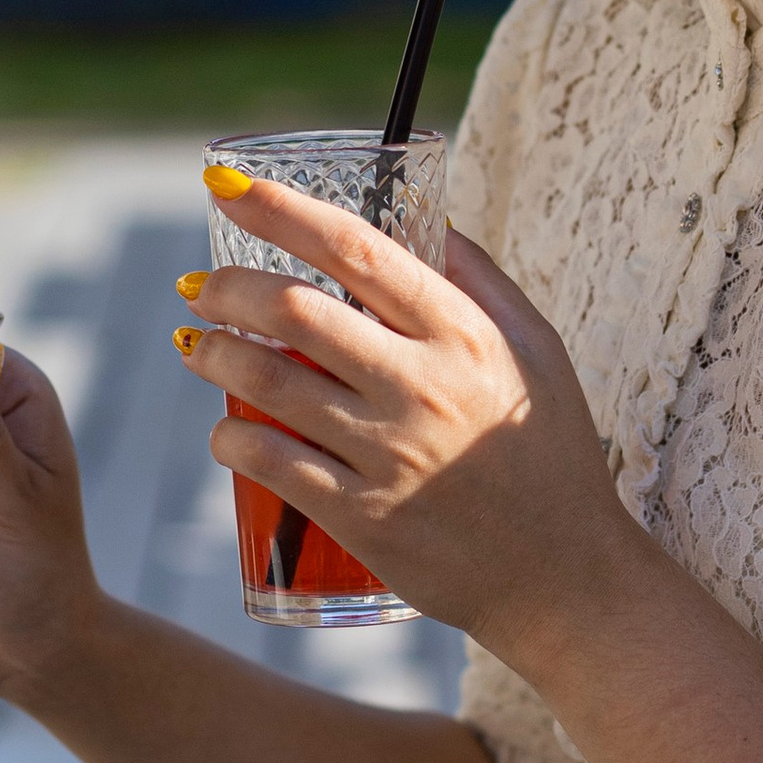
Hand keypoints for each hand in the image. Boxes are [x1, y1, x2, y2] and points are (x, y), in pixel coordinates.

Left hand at [182, 175, 633, 660]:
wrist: (566, 578)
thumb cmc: (550, 455)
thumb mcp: (539, 350)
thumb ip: (482, 281)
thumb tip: (427, 219)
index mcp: (463, 333)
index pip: (356, 249)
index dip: (281, 208)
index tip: (226, 184)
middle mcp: (421, 385)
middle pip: (295, 311)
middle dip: (228, 287)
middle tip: (200, 287)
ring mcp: (389, 454)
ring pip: (269, 383)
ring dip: (214, 355)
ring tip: (196, 345)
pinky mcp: (363, 518)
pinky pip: (271, 462)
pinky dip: (231, 435)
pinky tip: (225, 427)